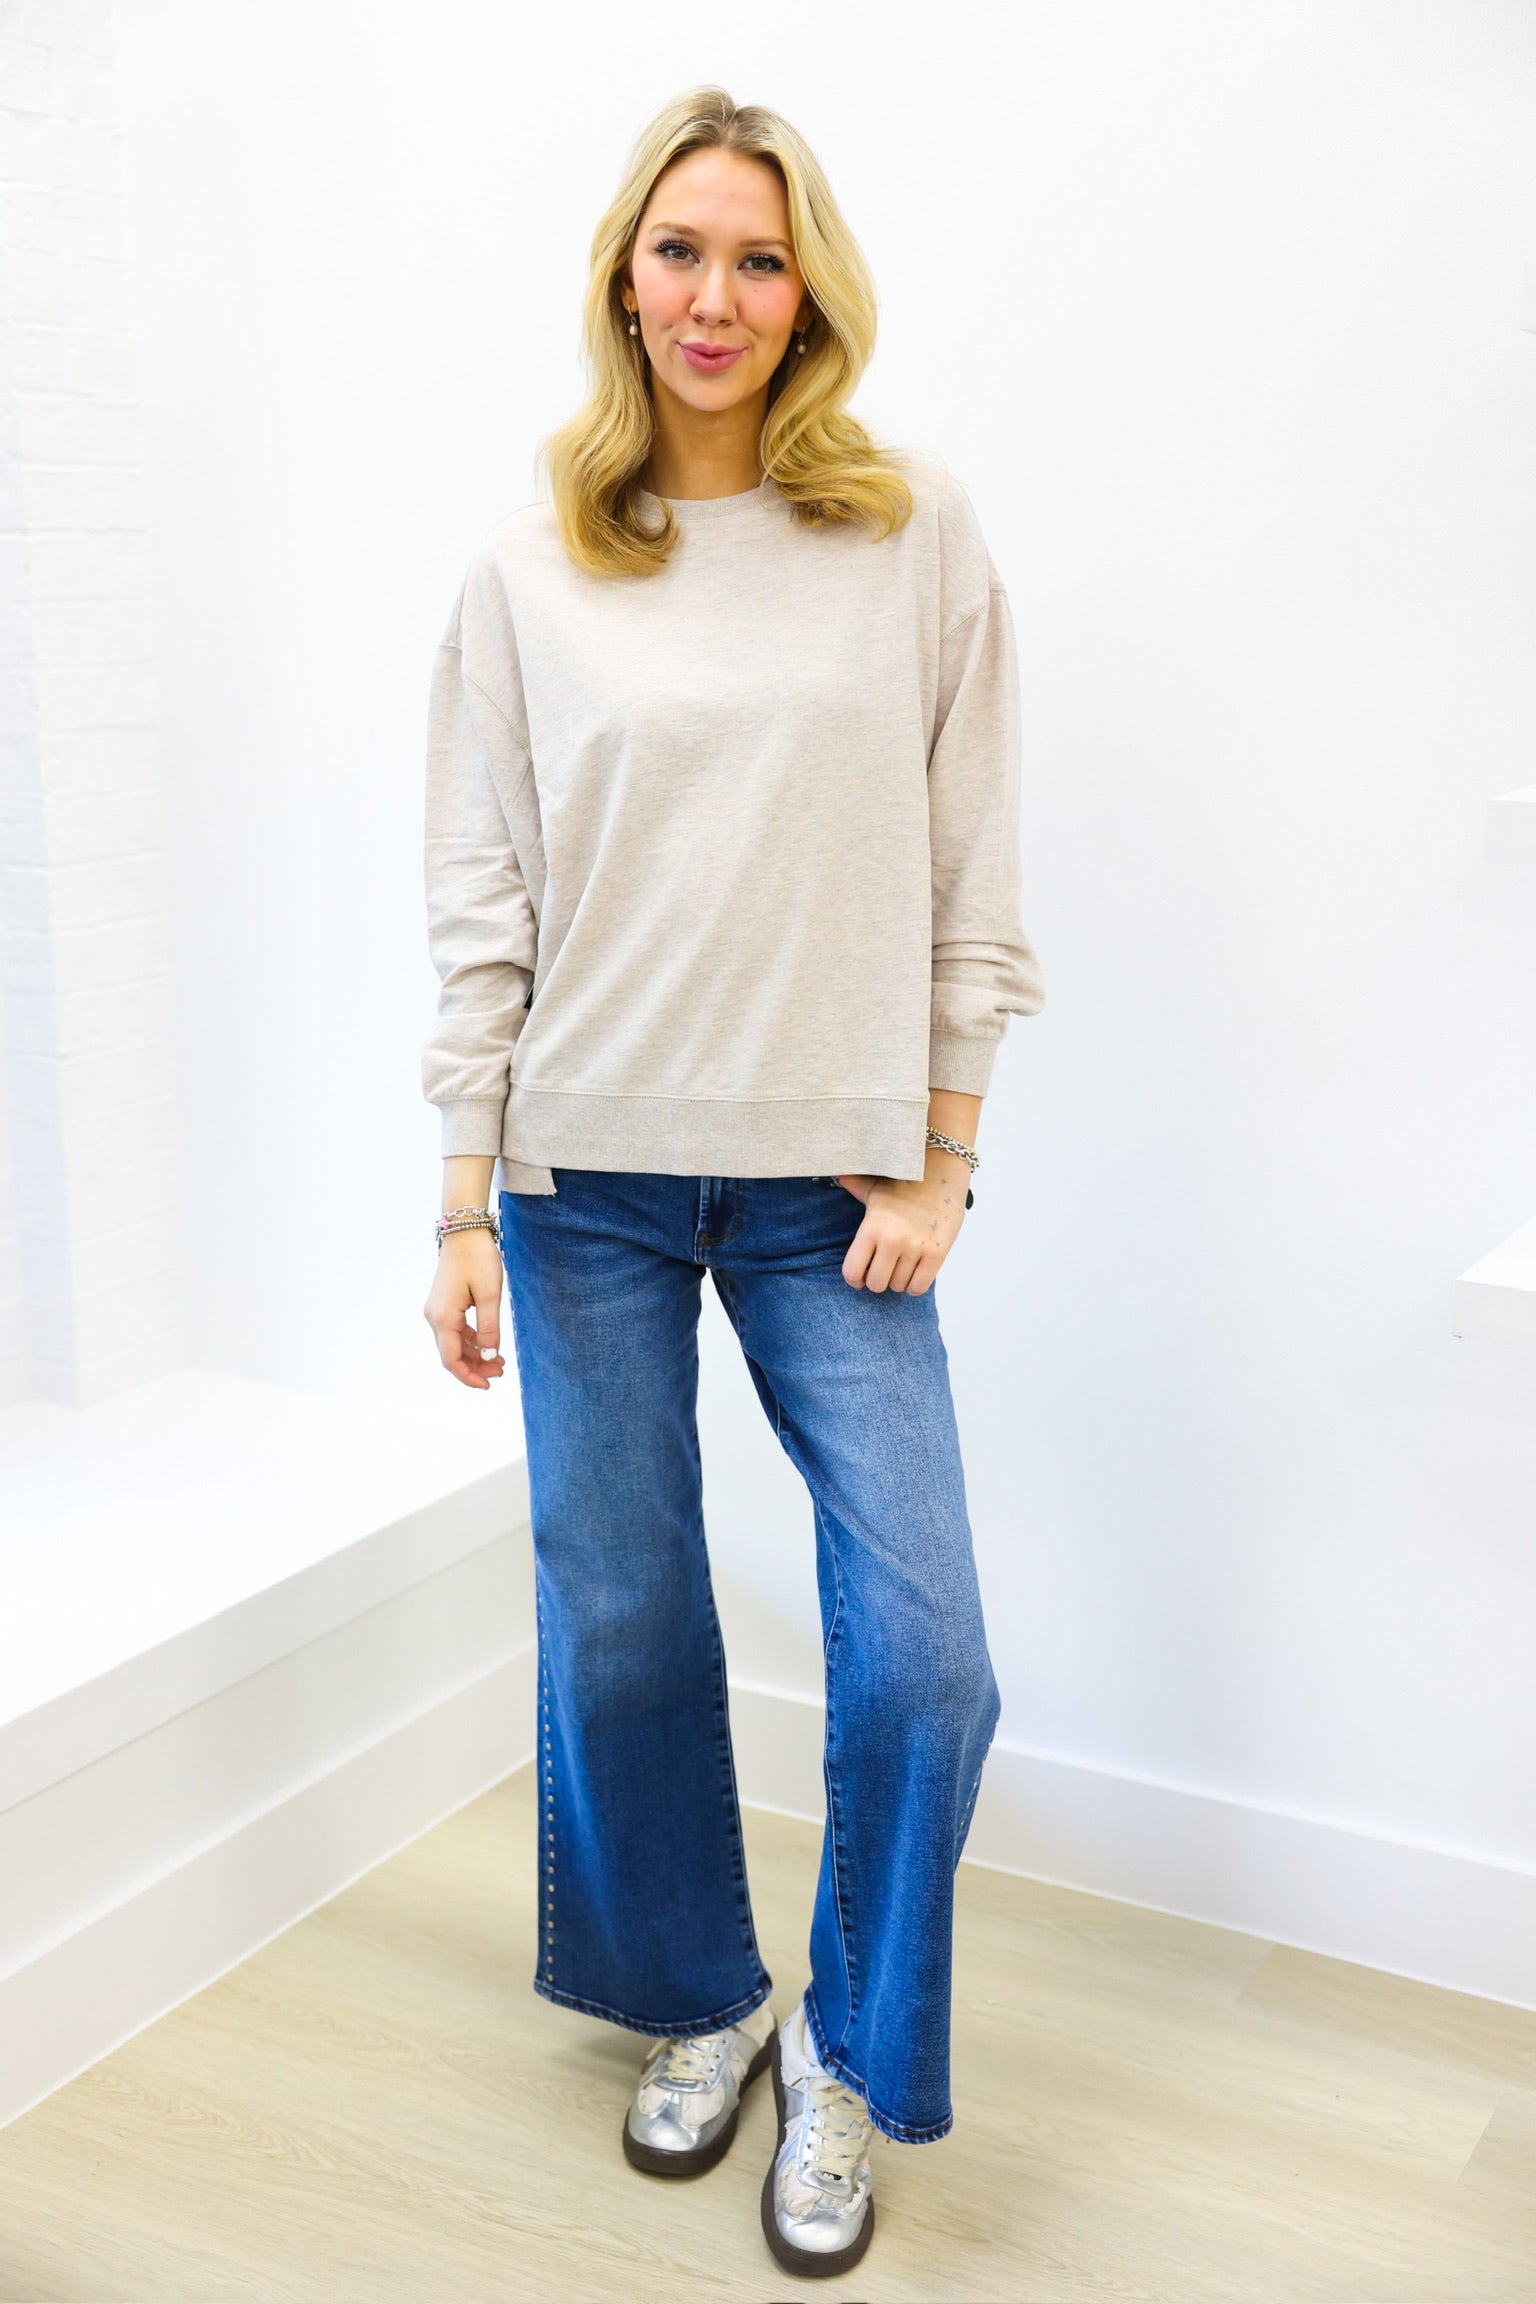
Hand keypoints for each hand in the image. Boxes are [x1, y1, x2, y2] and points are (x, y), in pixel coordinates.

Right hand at [424, 1227, 506, 1387]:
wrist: (464, 1230)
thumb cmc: (478, 1258)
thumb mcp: (490, 1295)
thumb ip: (489, 1328)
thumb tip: (490, 1356)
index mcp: (443, 1317)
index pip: (451, 1359)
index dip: (468, 1376)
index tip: (488, 1384)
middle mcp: (434, 1316)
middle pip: (451, 1354)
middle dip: (475, 1367)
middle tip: (502, 1371)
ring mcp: (437, 1310)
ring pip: (454, 1343)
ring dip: (475, 1355)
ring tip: (500, 1361)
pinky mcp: (443, 1304)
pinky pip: (455, 1330)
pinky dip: (471, 1341)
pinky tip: (489, 1344)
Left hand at [833, 1158, 970, 1293]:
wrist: (942, 1171)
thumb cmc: (905, 1182)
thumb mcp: (873, 1186)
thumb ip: (852, 1186)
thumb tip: (836, 1175)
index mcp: (872, 1227)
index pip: (852, 1272)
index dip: (855, 1279)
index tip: (860, 1277)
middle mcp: (892, 1240)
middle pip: (876, 1284)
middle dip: (877, 1281)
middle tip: (883, 1271)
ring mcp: (916, 1248)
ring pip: (898, 1286)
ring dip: (898, 1281)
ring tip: (900, 1267)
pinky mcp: (937, 1253)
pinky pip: (919, 1287)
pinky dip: (915, 1285)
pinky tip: (915, 1273)